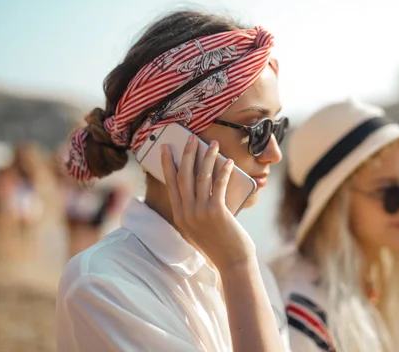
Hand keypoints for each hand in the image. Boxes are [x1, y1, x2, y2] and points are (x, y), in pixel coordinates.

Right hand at [160, 135, 256, 272]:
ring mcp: (200, 213)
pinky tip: (228, 161)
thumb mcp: (202, 225)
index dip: (167, 164)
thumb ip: (198, 207)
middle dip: (187, 153)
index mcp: (180, 215)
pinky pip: (218, 184)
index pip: (171, 184)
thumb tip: (205, 180)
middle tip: (190, 137)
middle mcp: (187, 213)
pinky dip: (223, 171)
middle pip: (184, 176)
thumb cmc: (221, 242)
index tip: (166, 148)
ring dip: (207, 157)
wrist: (233, 262)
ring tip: (213, 144)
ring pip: (201, 177)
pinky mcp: (216, 212)